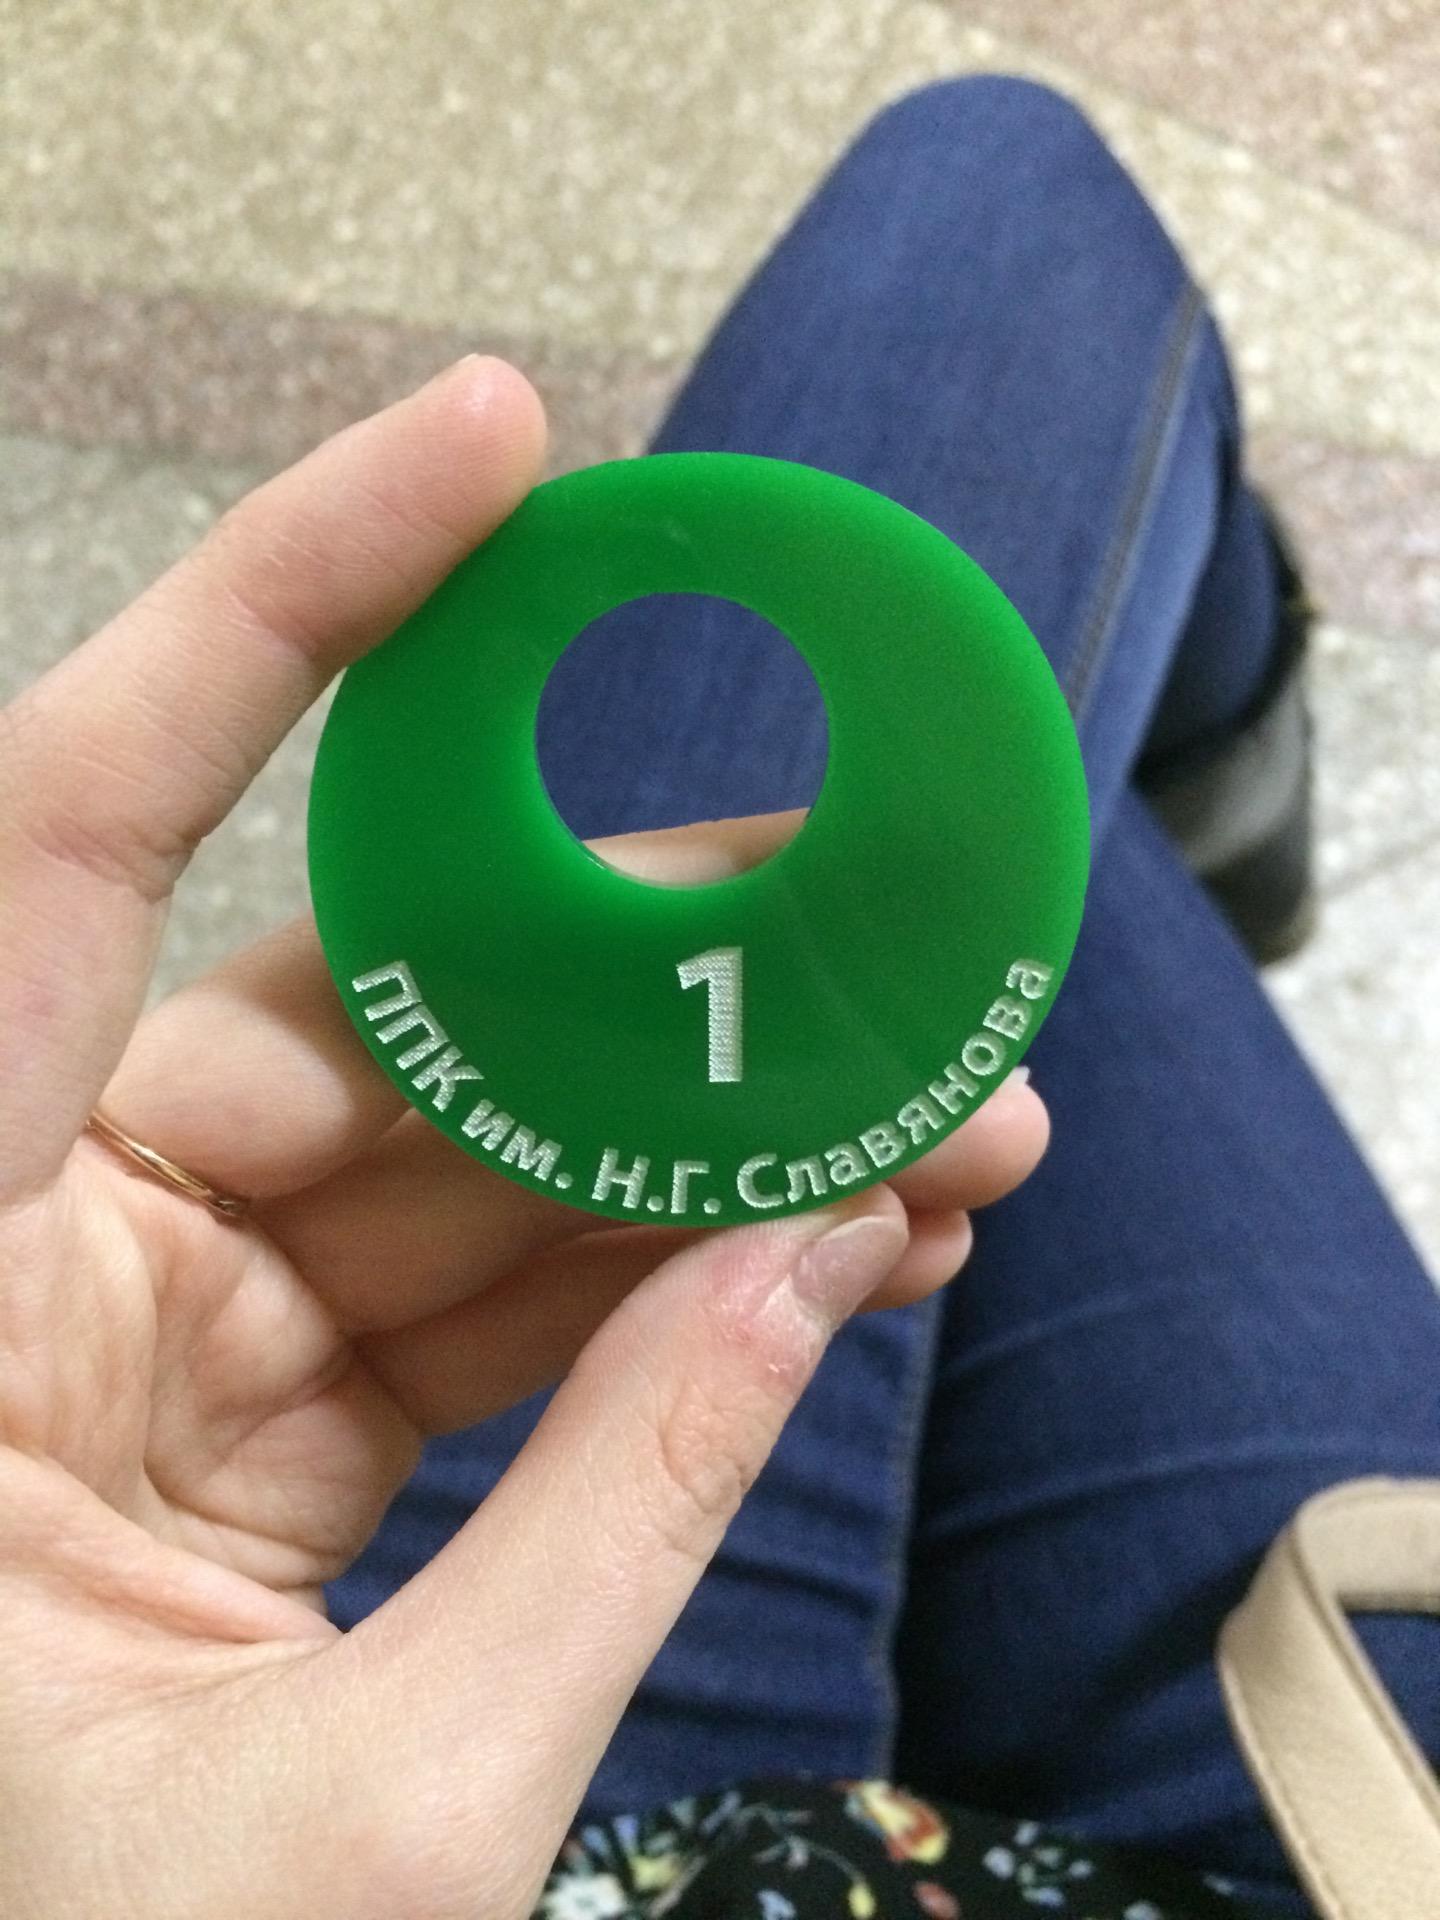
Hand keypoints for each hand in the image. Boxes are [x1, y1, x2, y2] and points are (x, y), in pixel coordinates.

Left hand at [0, 358, 1048, 1918]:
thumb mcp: (369, 1821)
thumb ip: (610, 1529)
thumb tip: (813, 1271)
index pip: (64, 831)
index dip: (283, 604)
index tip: (491, 446)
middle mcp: (14, 1266)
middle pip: (354, 1019)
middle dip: (645, 978)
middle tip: (881, 947)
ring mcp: (132, 1345)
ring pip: (446, 1163)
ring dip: (691, 1138)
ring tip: (924, 1124)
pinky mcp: (231, 1430)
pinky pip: (459, 1298)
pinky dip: (638, 1272)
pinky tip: (820, 1243)